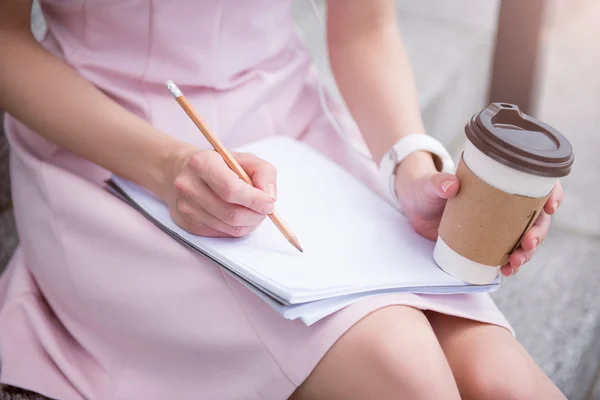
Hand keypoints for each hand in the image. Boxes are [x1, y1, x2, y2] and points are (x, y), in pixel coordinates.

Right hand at [164, 148, 276, 236]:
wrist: (181, 171)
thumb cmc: (218, 164)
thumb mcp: (244, 158)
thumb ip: (263, 172)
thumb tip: (269, 196)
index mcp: (202, 164)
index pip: (231, 190)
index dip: (254, 200)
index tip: (269, 203)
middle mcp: (189, 186)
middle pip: (231, 213)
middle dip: (256, 215)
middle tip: (265, 210)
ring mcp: (186, 207)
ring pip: (229, 227)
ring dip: (249, 223)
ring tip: (253, 211)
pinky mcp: (187, 224)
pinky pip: (222, 233)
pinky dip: (237, 228)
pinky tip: (237, 215)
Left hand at [394, 151, 563, 277]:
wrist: (412, 204)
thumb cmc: (425, 187)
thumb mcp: (431, 184)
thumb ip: (439, 183)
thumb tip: (451, 186)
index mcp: (499, 181)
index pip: (536, 184)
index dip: (551, 194)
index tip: (550, 207)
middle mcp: (503, 202)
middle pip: (535, 217)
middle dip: (539, 233)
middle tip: (527, 244)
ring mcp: (496, 223)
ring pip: (523, 238)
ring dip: (527, 253)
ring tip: (515, 263)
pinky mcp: (485, 240)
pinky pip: (505, 253)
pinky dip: (509, 263)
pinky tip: (505, 271)